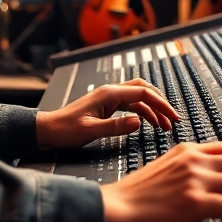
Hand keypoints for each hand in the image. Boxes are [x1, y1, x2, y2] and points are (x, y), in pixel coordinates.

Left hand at [35, 78, 179, 149]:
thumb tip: (139, 123)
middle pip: (143, 90)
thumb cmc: (65, 129)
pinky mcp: (106, 106)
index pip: (143, 93)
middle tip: (173, 119)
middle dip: (160, 104)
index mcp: (109, 94)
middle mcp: (110, 92)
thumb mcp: (91, 130)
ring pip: (138, 98)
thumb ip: (116, 126)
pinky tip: (148, 124)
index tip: (173, 117)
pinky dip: (142, 113)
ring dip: (152, 110)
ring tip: (164, 126)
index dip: (161, 105)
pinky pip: (130, 105)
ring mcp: (108, 98)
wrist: (49, 129)